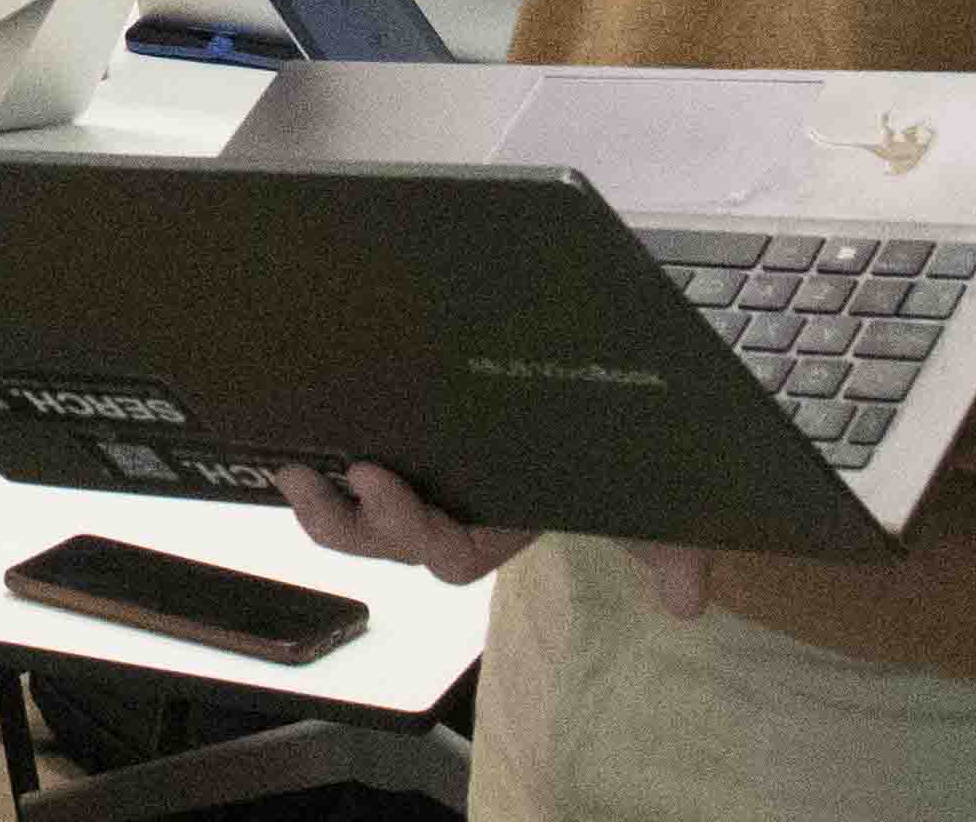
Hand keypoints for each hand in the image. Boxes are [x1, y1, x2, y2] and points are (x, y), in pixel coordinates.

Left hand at [274, 460, 702, 620]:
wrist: (588, 371)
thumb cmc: (610, 447)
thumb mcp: (646, 498)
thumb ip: (669, 546)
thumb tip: (689, 604)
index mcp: (494, 527)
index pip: (451, 553)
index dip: (417, 533)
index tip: (385, 484)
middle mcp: (445, 508)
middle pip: (389, 540)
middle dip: (361, 523)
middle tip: (348, 473)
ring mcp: (412, 470)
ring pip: (354, 512)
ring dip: (320, 503)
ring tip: (292, 469)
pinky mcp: (387, 428)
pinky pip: (340, 460)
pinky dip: (315, 452)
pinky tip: (286, 427)